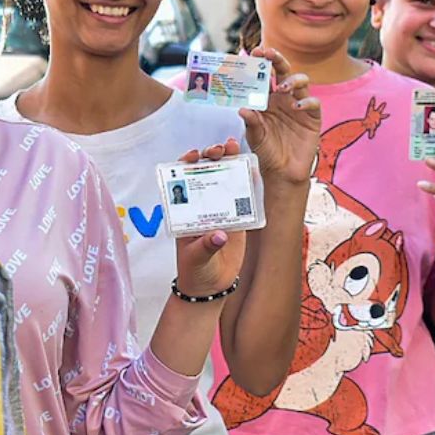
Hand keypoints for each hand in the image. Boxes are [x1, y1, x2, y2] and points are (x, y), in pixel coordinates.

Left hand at [173, 141, 247, 296]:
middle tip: (220, 149)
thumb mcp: (196, 258)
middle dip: (211, 156)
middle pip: (205, 173)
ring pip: (224, 179)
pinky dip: (247, 180)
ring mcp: (220, 209)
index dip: (186, 164)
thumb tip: (220, 236)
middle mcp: (201, 205)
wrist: (210, 286)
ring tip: (235, 148)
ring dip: (230, 161)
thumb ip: (206, 246)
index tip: (193, 155)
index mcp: (184, 211)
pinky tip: (252, 167)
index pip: (182, 180)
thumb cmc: (194, 270)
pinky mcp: (237, 218)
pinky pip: (242, 195)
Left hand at [239, 46, 321, 185]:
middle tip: (268, 53)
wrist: (282, 171)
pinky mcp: (312, 117)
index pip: (264, 75)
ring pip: (301, 81)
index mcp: (267, 99)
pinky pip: (313, 103)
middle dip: (277, 59)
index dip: (260, 63)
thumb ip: (250, 122)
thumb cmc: (266, 151)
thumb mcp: (254, 136)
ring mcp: (298, 105)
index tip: (254, 52)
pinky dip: (306, 101)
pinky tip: (297, 107)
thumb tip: (242, 109)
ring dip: (292, 80)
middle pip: (283, 71)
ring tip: (282, 88)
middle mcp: (283, 98)